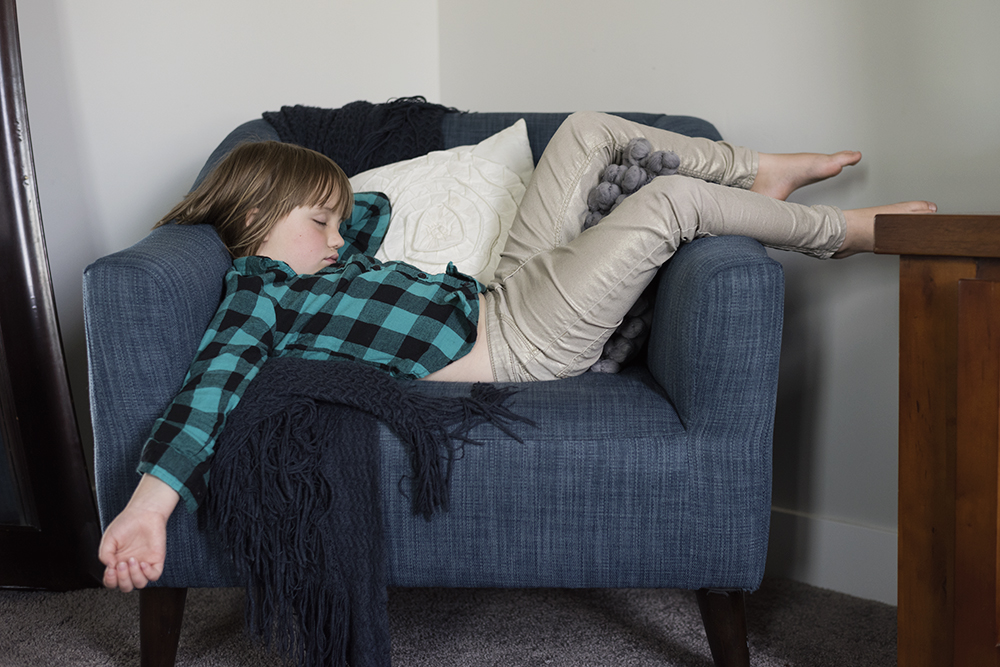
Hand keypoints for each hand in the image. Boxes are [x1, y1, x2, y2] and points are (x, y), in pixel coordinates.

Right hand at [98, 474, 178, 591]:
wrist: (144, 512)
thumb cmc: (126, 523)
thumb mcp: (108, 538)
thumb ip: (104, 554)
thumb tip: (109, 567)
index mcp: (117, 563)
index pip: (112, 582)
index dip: (110, 581)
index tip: (110, 570)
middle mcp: (130, 566)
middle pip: (126, 586)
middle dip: (122, 579)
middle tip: (121, 564)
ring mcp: (144, 564)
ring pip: (140, 584)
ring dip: (134, 576)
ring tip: (132, 560)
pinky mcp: (156, 560)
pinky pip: (154, 576)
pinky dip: (148, 573)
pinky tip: (143, 563)